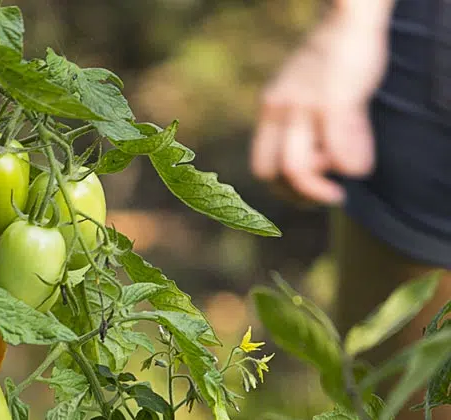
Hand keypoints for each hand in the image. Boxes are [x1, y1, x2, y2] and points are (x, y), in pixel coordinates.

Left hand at [250, 12, 389, 204]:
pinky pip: (337, 151)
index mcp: (271, 108)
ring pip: (298, 168)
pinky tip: (361, 167)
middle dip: (297, 195)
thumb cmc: (333, 57)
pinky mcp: (334, 100)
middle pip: (272, 172)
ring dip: (319, 188)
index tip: (304, 195)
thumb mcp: (306, 89)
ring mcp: (304, 106)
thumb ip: (304, 121)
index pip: (260, 164)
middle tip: (326, 198)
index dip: (280, 189)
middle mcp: (281, 109)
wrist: (348, 19)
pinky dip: (350, 168)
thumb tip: (317, 158)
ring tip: (341, 187)